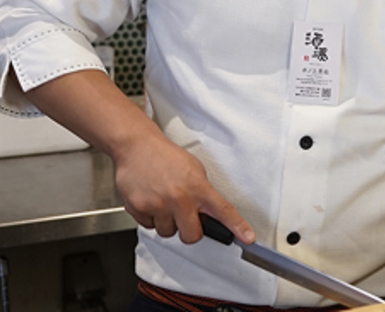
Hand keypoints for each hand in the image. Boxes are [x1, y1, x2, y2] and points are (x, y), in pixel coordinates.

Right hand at [113, 133, 254, 244]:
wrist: (136, 146)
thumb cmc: (165, 156)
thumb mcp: (194, 169)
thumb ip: (202, 192)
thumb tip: (207, 212)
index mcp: (198, 187)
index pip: (223, 210)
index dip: (237, 226)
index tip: (248, 238)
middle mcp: (179, 198)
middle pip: (191, 236)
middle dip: (189, 230)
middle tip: (185, 216)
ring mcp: (158, 205)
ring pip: (167, 232)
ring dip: (168, 222)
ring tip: (164, 202)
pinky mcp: (139, 209)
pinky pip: (148, 226)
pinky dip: (150, 217)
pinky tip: (150, 200)